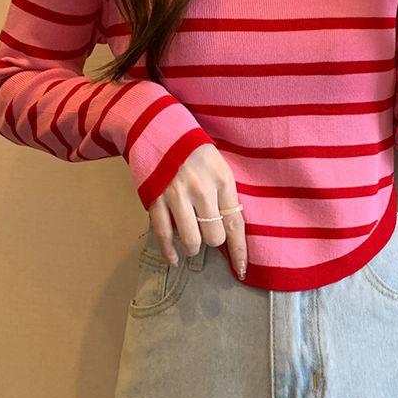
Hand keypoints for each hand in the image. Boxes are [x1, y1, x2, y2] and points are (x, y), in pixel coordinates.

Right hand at [148, 143, 247, 279]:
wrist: (157, 127)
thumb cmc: (193, 149)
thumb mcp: (218, 165)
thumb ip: (224, 194)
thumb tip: (228, 227)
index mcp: (222, 180)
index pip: (235, 223)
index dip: (239, 250)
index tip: (242, 270)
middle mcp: (202, 190)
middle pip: (214, 237)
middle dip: (212, 240)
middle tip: (207, 231)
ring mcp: (176, 196)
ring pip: (191, 240)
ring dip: (193, 247)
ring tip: (192, 242)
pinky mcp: (155, 199)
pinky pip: (164, 235)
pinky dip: (169, 251)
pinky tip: (174, 259)